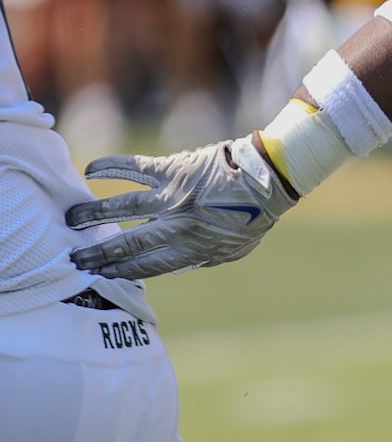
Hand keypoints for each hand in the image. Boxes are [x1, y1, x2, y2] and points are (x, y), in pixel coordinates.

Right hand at [67, 136, 298, 278]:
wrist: (270, 179)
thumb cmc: (256, 216)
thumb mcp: (232, 250)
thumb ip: (202, 258)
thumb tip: (180, 266)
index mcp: (190, 248)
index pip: (145, 265)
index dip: (118, 271)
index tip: (97, 274)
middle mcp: (176, 225)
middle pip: (126, 242)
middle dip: (98, 252)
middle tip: (75, 257)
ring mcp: (172, 196)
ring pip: (121, 207)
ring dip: (93, 214)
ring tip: (72, 218)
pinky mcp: (174, 169)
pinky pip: (135, 167)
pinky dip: (111, 167)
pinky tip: (90, 170)